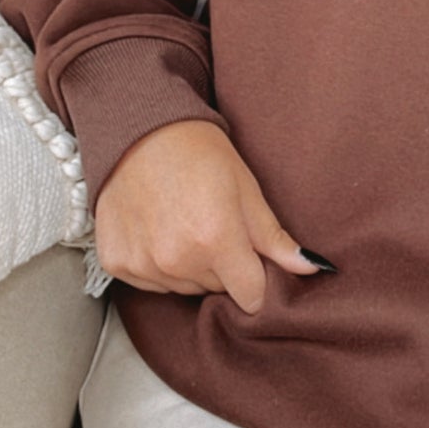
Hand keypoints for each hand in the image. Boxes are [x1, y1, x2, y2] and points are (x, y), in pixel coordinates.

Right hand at [94, 119, 333, 313]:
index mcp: (216, 241)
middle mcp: (177, 260)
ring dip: (190, 266)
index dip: (257, 280)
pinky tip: (156, 228)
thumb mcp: (246, 188)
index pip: (251, 297)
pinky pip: (151, 282)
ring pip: (184, 288)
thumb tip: (312, 268)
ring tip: (183, 223)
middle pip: (217, 290)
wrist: (139, 130)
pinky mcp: (116, 263)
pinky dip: (156, 264)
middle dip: (223, 267)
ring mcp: (144, 264)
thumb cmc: (199, 153)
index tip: (252, 260)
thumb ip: (275, 238)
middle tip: (213, 225)